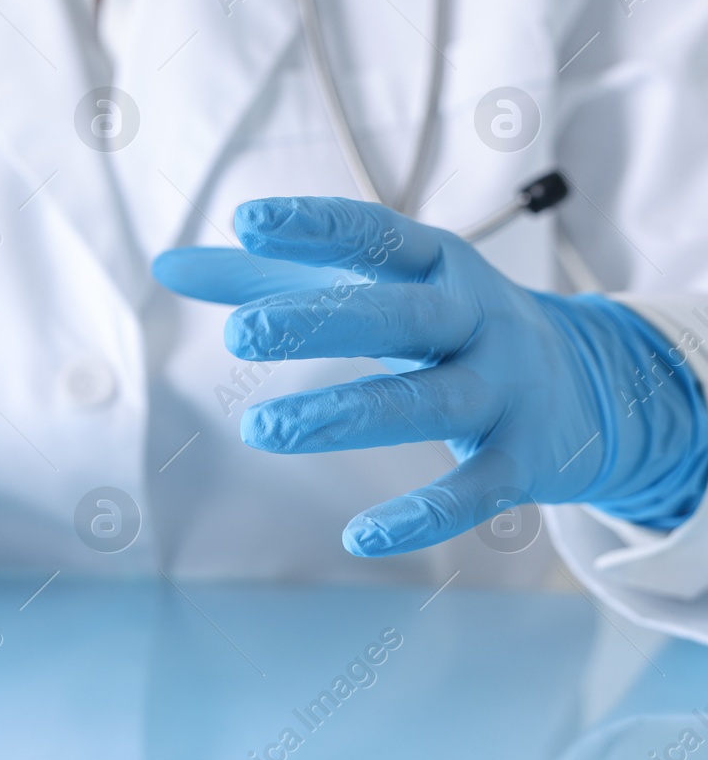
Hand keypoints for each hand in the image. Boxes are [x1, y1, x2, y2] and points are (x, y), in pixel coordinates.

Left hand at [152, 196, 707, 556]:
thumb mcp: (372, 289)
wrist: (594, 385)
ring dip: (347, 416)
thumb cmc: (448, 324)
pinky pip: (474, 492)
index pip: (374, 235)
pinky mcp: (525, 462)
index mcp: (436, 265)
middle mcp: (476, 319)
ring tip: (262, 431)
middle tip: (240, 332)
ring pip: (428, 404)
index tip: (247, 220)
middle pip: (402, 316)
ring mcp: (504, 390)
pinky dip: (423, 517)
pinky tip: (359, 539)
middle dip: (323, 321)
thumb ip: (268, 277)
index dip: (315, 226)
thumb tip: (166, 263)